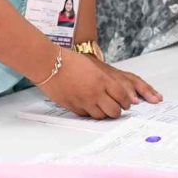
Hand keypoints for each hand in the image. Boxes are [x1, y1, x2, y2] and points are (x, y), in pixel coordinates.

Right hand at [40, 49, 161, 118]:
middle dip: (117, 111)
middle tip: (118, 108)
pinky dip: (90, 113)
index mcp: (102, 80)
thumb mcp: (93, 67)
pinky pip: (86, 115)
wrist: (50, 65)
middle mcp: (95, 93)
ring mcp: (84, 101)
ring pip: (101, 116)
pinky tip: (90, 107)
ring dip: (104, 114)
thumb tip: (114, 91)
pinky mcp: (74, 107)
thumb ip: (104, 80)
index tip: (127, 102)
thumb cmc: (71, 62)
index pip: (122, 96)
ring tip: (105, 110)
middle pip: (114, 110)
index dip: (126, 101)